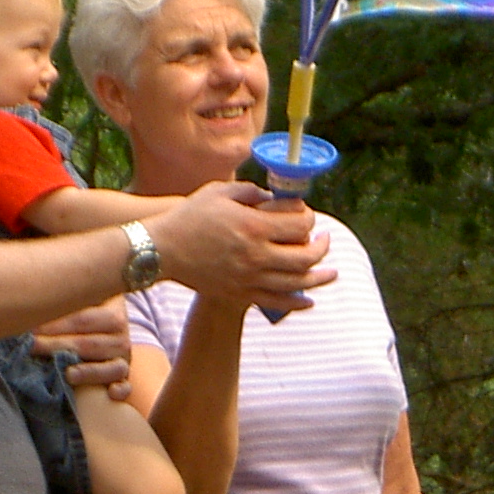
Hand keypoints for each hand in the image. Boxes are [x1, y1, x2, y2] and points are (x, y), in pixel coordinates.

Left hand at [32, 301, 133, 400]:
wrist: (105, 330)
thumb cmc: (85, 316)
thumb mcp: (81, 304)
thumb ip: (64, 306)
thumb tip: (32, 308)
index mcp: (113, 314)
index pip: (82, 319)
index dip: (55, 323)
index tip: (30, 327)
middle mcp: (121, 338)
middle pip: (89, 344)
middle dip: (57, 345)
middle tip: (31, 346)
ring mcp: (124, 361)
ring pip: (111, 368)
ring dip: (89, 371)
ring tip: (67, 374)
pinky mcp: (124, 380)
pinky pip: (126, 387)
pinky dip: (121, 390)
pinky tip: (110, 393)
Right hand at [150, 181, 336, 311]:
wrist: (161, 249)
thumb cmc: (190, 216)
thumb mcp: (221, 192)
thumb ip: (252, 192)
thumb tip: (274, 199)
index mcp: (253, 226)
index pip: (299, 224)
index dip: (309, 218)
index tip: (307, 215)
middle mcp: (255, 255)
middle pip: (305, 256)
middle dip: (321, 247)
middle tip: (325, 240)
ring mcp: (248, 278)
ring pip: (296, 283)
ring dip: (319, 277)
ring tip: (331, 272)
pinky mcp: (239, 293)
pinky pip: (276, 301)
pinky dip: (297, 302)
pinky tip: (309, 299)